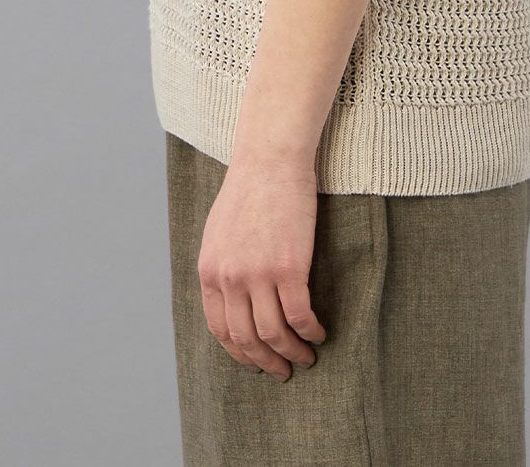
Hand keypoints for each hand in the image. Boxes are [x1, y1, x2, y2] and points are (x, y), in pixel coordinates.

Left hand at [196, 151, 327, 379]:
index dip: (240, 353)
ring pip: (274, 333)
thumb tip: (231, 298)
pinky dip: (310, 331)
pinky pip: (300, 315)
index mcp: (210, 271)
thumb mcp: (219, 231)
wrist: (269, 158)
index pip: (220, 330)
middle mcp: (230, 279)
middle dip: (266, 362)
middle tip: (283, 372)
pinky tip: (318, 333)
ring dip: (291, 353)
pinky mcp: (289, 267)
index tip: (256, 362)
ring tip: (306, 358)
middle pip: (247, 339)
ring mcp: (258, 274)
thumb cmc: (249, 188)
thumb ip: (221, 266)